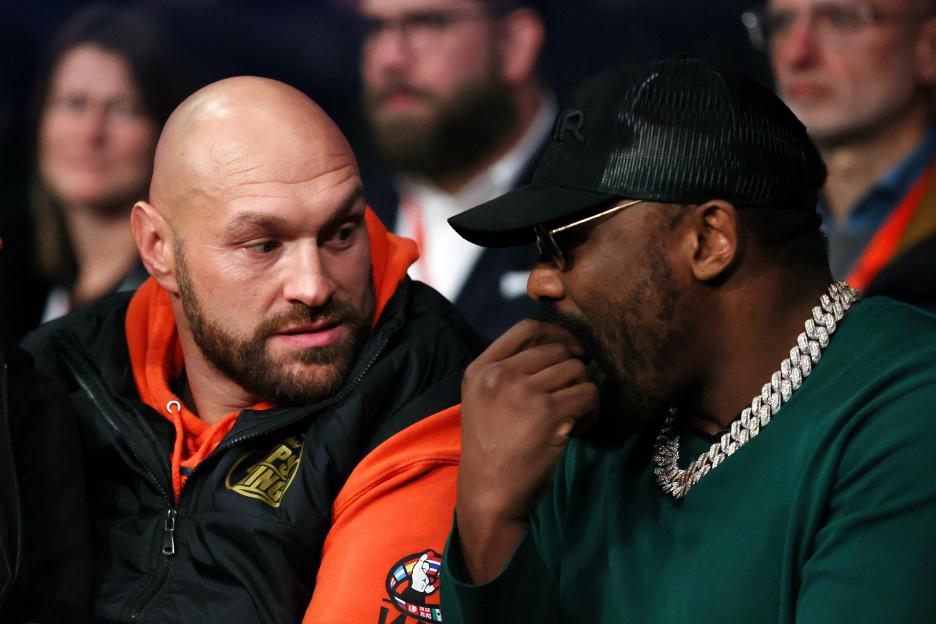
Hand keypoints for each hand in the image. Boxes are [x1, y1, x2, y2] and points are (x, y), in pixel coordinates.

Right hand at [456, 320, 597, 581]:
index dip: (557, 334)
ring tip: (575, 415)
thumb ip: (509, 372)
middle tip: (573, 397)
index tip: (571, 351)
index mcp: (481, 369)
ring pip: (578, 370)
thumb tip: (562, 347)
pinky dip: (592, 410)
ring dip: (585, 391)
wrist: (489, 495)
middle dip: (575, 370)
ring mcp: (523, 392)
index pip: (527, 328)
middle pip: (559, 349)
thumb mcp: (484, 402)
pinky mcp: (548, 413)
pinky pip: (589, 393)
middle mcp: (499, 375)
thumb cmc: (492, 451)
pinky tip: (580, 427)